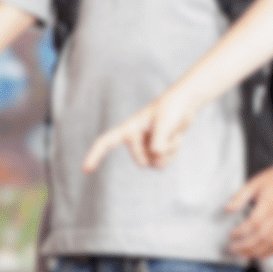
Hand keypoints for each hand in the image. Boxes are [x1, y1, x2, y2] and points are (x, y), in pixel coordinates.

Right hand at [82, 89, 197, 171]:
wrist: (186, 101)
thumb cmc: (172, 106)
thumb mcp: (165, 123)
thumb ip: (159, 143)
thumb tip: (156, 159)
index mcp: (129, 128)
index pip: (106, 142)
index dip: (95, 155)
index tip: (85, 170)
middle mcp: (134, 139)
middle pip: (143, 161)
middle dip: (159, 154)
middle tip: (169, 134)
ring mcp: (145, 145)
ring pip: (154, 164)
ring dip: (169, 154)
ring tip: (174, 136)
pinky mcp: (156, 150)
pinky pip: (162, 163)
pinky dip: (172, 155)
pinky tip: (176, 140)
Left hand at [226, 160, 272, 259]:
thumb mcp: (254, 183)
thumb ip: (240, 197)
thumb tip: (227, 209)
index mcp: (270, 204)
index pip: (254, 223)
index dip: (241, 232)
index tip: (231, 234)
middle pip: (263, 237)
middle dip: (246, 246)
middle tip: (233, 248)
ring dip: (258, 251)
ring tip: (244, 254)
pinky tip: (262, 254)